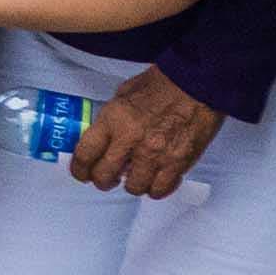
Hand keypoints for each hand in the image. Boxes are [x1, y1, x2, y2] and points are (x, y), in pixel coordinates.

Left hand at [72, 66, 221, 198]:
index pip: (86, 153)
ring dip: (132, 184)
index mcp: (113, 120)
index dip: (79, 169)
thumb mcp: (122, 95)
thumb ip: (110, 120)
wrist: (196, 85)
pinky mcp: (178, 163)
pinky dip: (156, 188)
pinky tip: (155, 179)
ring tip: (136, 175)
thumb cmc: (161, 85)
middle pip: (105, 175)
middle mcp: (131, 140)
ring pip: (134, 187)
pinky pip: (161, 189)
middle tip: (107, 179)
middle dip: (102, 181)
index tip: (81, 173)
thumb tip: (102, 139)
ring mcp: (155, 154)